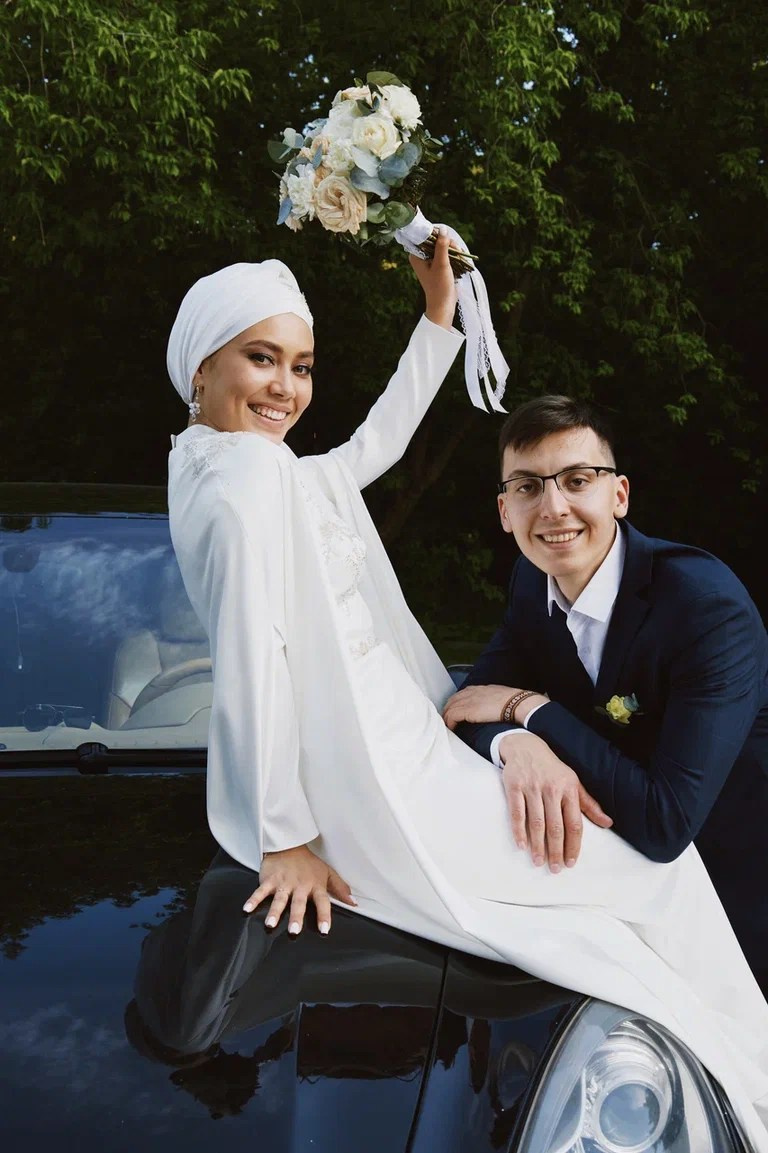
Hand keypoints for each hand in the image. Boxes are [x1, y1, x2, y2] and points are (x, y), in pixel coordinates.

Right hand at [242, 844, 355, 934]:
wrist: (289, 845)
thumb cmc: (309, 863)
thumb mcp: (327, 873)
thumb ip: (340, 888)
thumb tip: (354, 903)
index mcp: (315, 885)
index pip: (322, 902)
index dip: (324, 915)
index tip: (325, 930)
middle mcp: (300, 885)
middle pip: (298, 903)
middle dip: (296, 916)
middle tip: (294, 931)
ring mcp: (283, 882)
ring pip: (279, 899)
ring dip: (275, 911)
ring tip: (270, 924)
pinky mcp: (269, 879)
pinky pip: (261, 891)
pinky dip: (253, 899)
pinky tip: (247, 909)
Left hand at [409, 228, 456, 328]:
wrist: (443, 304)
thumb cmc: (439, 286)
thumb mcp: (441, 264)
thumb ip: (441, 246)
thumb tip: (443, 229)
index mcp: (416, 255)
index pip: (425, 236)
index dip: (438, 234)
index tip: (449, 240)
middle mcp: (420, 256)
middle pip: (435, 240)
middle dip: (447, 243)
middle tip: (457, 250)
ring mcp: (428, 261)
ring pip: (441, 246)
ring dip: (452, 249)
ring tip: (460, 256)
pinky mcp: (436, 265)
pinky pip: (444, 254)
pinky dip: (452, 255)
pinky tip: (460, 258)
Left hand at [442, 684, 546, 729]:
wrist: (517, 704)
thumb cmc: (514, 702)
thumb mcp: (500, 697)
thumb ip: (492, 700)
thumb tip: (493, 708)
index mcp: (480, 689)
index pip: (461, 694)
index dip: (456, 703)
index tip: (454, 711)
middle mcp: (472, 692)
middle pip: (452, 700)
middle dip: (448, 710)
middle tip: (447, 720)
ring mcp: (469, 700)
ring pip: (450, 708)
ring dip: (447, 717)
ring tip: (448, 726)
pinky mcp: (467, 710)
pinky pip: (452, 716)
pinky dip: (450, 722)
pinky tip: (452, 728)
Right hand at [499, 733, 612, 871]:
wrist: (526, 746)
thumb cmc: (553, 769)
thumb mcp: (573, 783)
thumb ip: (589, 804)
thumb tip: (608, 823)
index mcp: (569, 789)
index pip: (574, 823)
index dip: (573, 845)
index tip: (571, 863)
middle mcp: (551, 789)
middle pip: (555, 826)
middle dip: (556, 850)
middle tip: (555, 869)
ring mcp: (532, 787)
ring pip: (536, 822)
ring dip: (537, 845)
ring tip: (538, 862)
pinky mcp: (514, 786)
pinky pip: (516, 812)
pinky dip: (518, 830)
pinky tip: (521, 845)